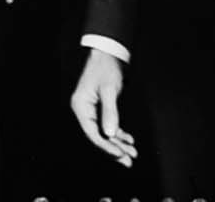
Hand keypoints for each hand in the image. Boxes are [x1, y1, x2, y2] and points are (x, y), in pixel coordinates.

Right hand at [70, 49, 137, 166]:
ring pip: (104, 132)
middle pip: (98, 136)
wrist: (107, 55)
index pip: (92, 132)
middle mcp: (84, 110)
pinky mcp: (99, 108)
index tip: (120, 155)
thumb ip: (110, 112)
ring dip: (118, 143)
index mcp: (81, 106)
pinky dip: (119, 133)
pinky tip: (129, 140)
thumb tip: (110, 134)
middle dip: (114, 149)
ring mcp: (91, 110)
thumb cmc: (105, 69)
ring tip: (133, 152)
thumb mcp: (109, 90)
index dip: (106, 146)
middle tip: (129, 160)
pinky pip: (108, 125)